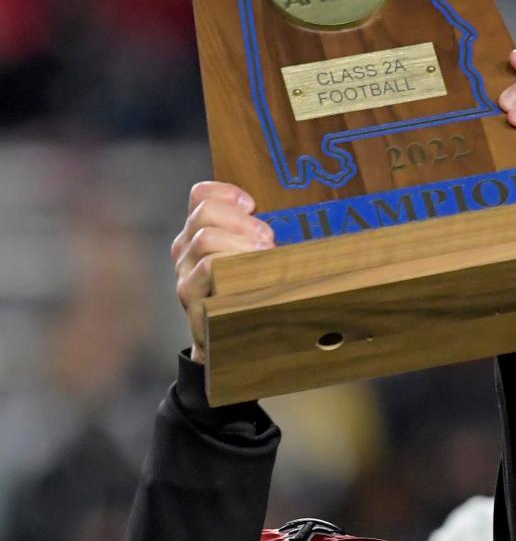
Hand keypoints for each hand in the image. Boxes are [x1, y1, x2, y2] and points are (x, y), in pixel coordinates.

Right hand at [171, 181, 274, 358]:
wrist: (229, 348)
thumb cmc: (248, 300)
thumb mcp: (253, 263)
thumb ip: (260, 239)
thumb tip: (304, 220)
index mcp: (199, 234)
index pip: (200, 196)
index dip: (226, 192)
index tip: (253, 204)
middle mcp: (187, 252)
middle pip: (204, 214)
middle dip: (241, 220)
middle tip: (269, 238)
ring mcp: (187, 275)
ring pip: (205, 240)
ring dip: (241, 243)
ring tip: (266, 255)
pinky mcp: (193, 300)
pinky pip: (208, 270)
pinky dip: (233, 265)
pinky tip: (253, 275)